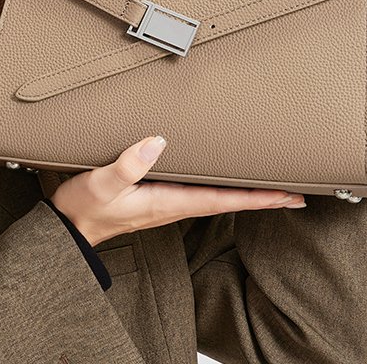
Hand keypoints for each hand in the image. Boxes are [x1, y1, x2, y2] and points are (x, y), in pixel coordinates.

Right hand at [50, 136, 306, 246]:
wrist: (69, 226)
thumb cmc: (84, 207)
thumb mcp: (101, 184)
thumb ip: (128, 164)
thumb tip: (158, 141)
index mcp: (169, 201)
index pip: (224, 200)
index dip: (258, 197)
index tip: (289, 196)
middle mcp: (175, 205)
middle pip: (230, 201)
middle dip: (264, 198)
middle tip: (297, 193)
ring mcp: (168, 203)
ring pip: (219, 198)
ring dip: (247, 195)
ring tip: (273, 188)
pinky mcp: (159, 198)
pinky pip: (201, 193)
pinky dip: (224, 190)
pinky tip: (227, 181)